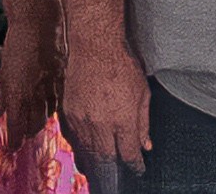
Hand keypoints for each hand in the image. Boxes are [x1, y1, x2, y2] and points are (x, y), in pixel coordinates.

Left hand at [0, 8, 63, 149]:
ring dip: (41, 119)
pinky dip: (53, 105)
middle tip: (24, 135)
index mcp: (18, 92)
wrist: (39, 20)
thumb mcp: (3, 71)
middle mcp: (36, 91)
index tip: (12, 147)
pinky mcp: (63, 73)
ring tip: (37, 122)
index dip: (15, 139)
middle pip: (35, 122)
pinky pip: (59, 96)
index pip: (17, 125)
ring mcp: (52, 83)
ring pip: (49, 111)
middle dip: (29, 132)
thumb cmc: (17, 44)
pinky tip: (49, 105)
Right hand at [60, 42, 150, 172]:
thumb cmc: (123, 65)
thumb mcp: (143, 93)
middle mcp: (101, 124)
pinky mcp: (69, 112)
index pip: (128, 153)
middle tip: (121, 162)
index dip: (135, 164)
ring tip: (107, 152)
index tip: (138, 168)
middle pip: (106, 156)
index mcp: (123, 119)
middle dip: (115, 162)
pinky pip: (77, 134)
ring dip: (99, 153)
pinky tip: (93, 137)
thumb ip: (143, 122)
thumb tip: (146, 144)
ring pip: (90, 148)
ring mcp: (83, 119)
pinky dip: (86, 139)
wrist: (95, 47)